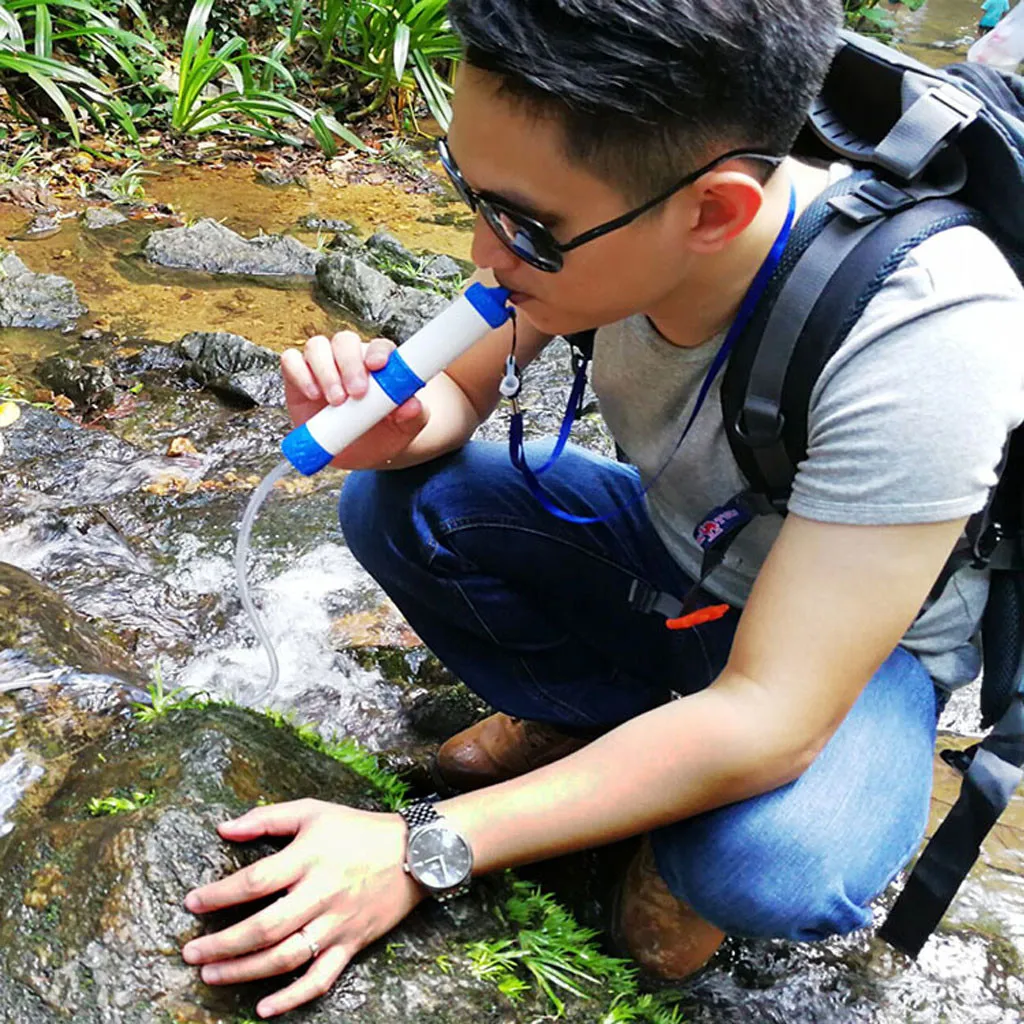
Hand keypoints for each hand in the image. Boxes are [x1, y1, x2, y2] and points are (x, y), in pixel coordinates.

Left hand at [181, 800, 422, 1017]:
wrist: (416, 852)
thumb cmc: (357, 829)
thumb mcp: (313, 811)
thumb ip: (266, 818)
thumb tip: (223, 828)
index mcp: (309, 857)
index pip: (255, 881)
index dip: (220, 895)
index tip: (192, 903)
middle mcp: (321, 893)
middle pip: (265, 927)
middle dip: (223, 944)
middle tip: (192, 952)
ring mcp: (337, 923)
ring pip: (286, 957)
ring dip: (245, 971)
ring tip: (211, 975)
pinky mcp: (352, 944)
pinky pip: (321, 978)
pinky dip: (293, 998)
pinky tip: (264, 1010)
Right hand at [281, 330, 428, 469]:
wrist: (359, 452)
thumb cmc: (384, 434)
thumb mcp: (405, 429)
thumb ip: (414, 416)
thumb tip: (412, 405)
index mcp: (379, 364)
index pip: (379, 346)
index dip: (378, 351)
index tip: (378, 366)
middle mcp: (349, 358)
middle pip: (345, 341)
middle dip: (349, 364)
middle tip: (356, 393)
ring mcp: (323, 365)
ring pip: (317, 346)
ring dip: (325, 370)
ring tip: (336, 400)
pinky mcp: (298, 376)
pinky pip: (292, 361)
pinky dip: (299, 372)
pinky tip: (312, 393)